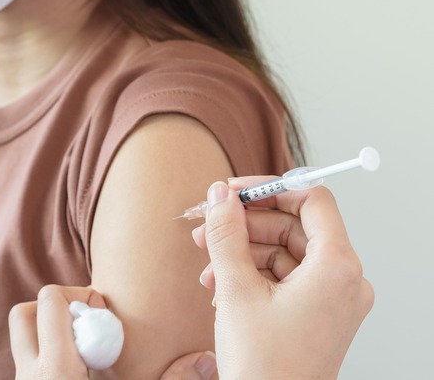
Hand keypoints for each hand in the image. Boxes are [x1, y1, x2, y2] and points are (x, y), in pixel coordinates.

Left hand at [9, 285, 217, 379]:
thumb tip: (205, 359)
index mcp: (57, 370)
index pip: (49, 302)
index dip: (79, 297)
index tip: (106, 316)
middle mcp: (30, 375)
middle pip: (24, 313)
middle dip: (54, 309)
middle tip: (91, 327)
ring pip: (23, 341)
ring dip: (51, 335)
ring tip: (89, 355)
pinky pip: (29, 365)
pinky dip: (50, 358)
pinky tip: (82, 377)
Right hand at [191, 178, 373, 379]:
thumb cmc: (263, 366)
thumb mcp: (235, 289)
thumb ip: (227, 234)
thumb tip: (220, 195)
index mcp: (337, 268)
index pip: (312, 200)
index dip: (269, 189)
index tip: (233, 192)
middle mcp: (345, 280)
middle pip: (295, 226)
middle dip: (245, 226)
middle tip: (206, 227)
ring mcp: (335, 300)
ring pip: (287, 253)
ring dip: (243, 254)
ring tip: (207, 267)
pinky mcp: (320, 315)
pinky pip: (288, 278)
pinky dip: (255, 276)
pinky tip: (222, 287)